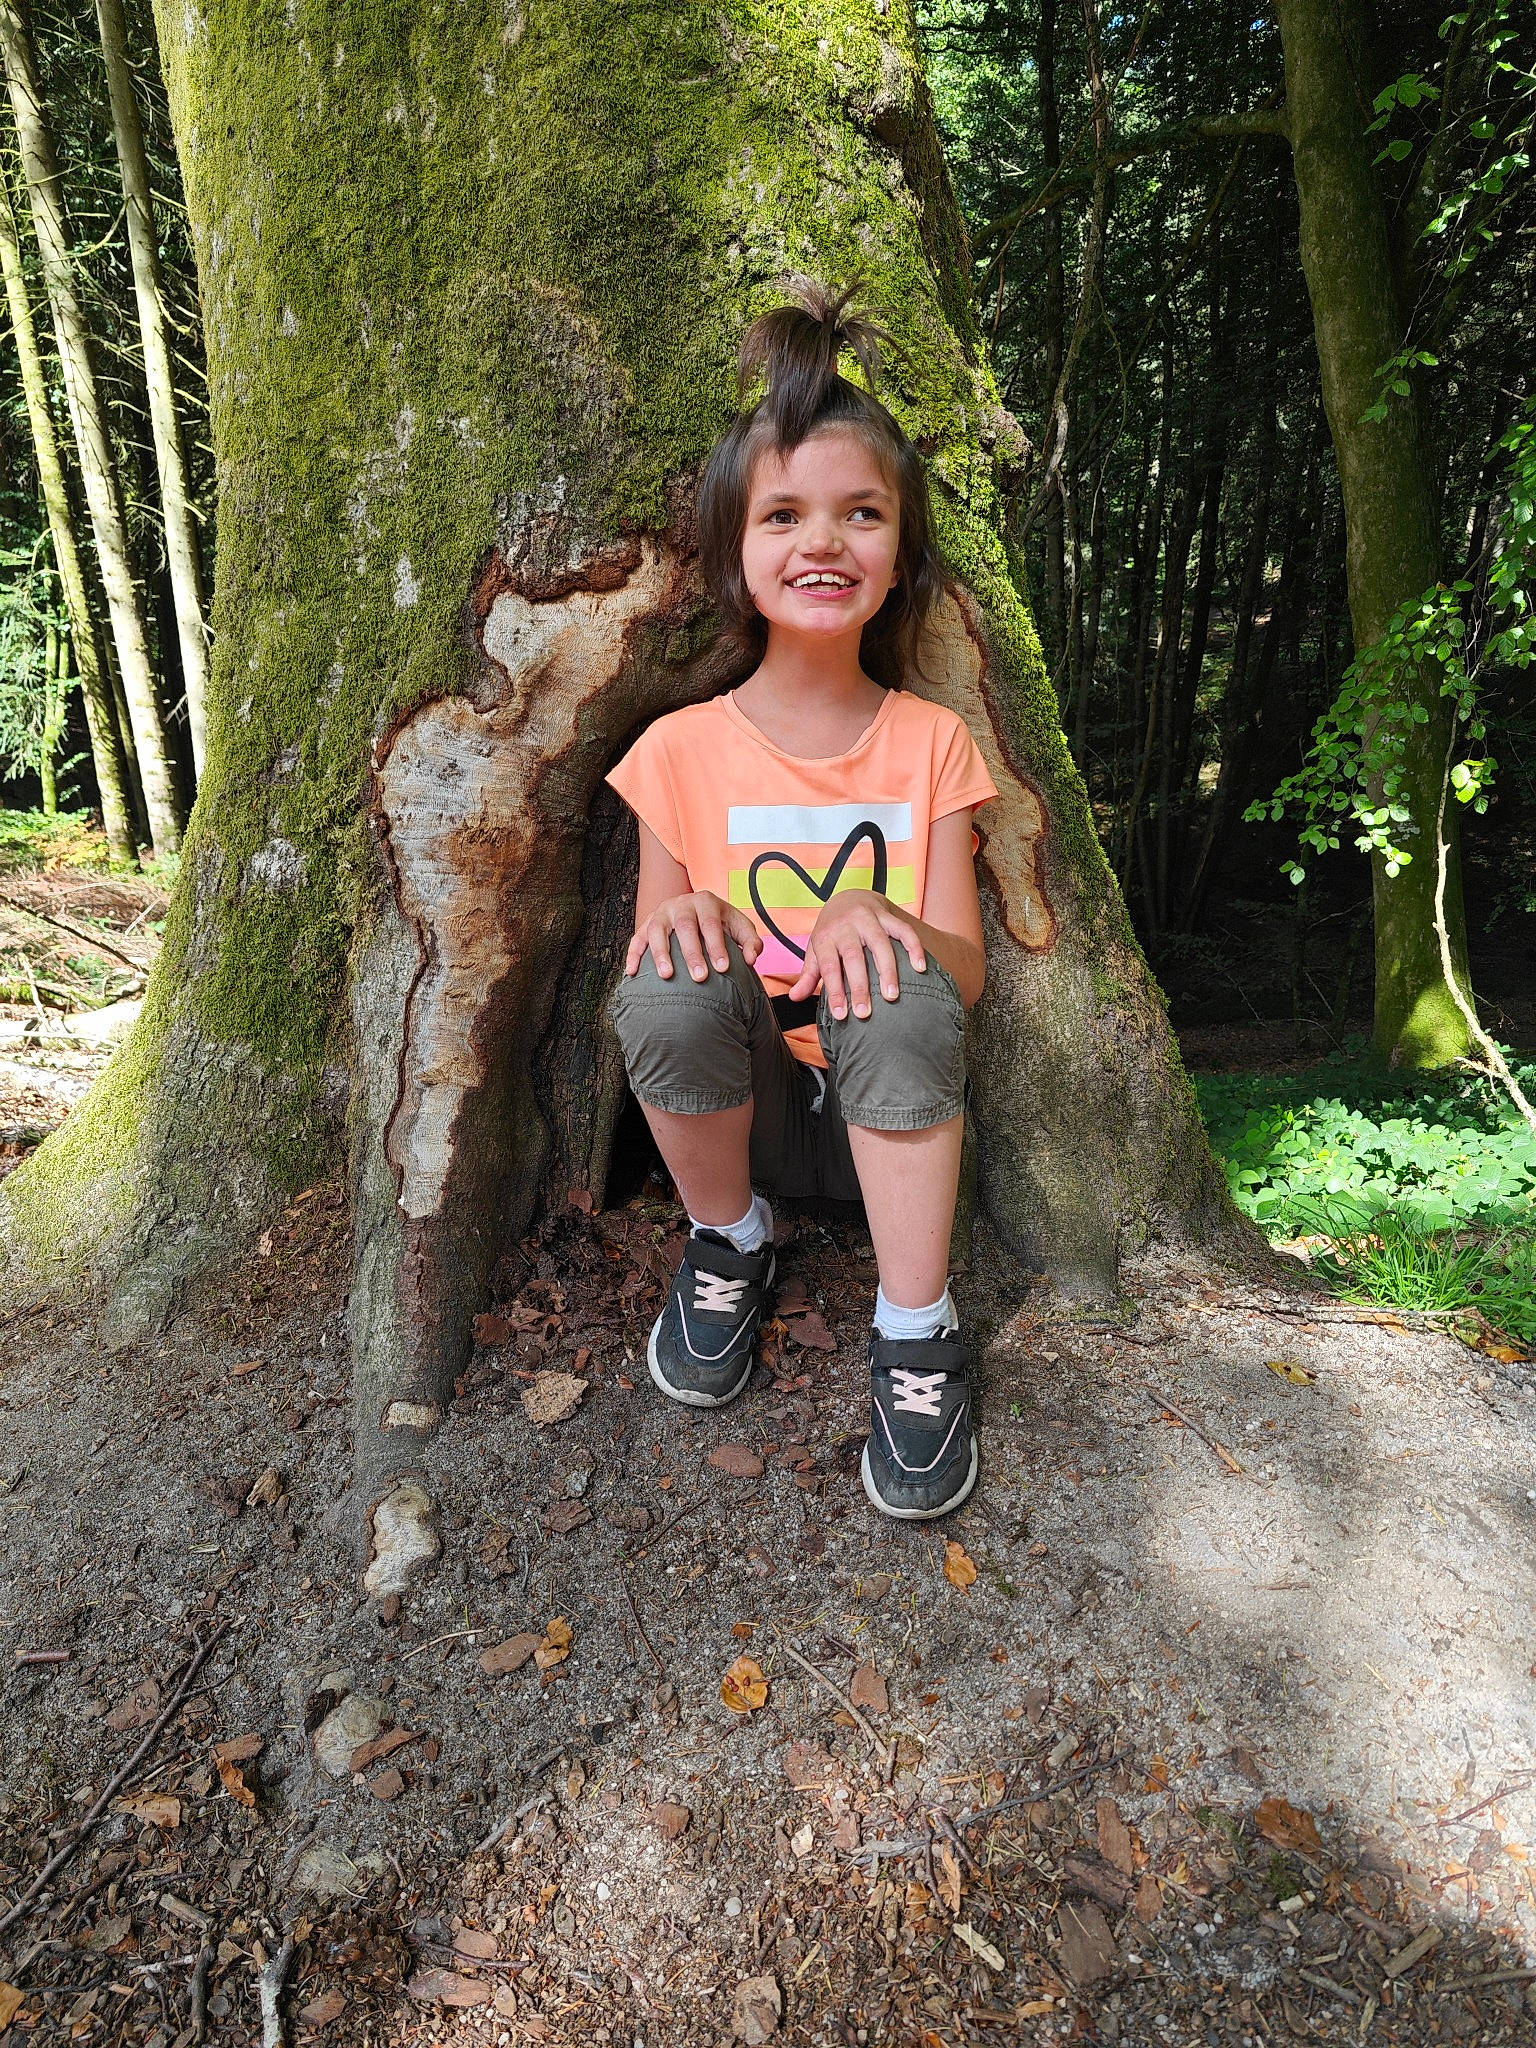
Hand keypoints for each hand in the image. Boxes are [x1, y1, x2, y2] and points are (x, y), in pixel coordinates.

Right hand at [625, 890, 763, 980]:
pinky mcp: (647, 923)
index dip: (716, 945)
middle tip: (700, 977)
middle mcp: (682, 903)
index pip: (711, 923)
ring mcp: (662, 912)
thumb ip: (750, 942)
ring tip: (667, 976)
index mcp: (706, 901)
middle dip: (692, 953)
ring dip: (661, 953)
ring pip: (657, 930)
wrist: (695, 909)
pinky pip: (637, 938)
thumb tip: (751, 959)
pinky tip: (632, 972)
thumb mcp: (739, 927)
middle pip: (685, 926)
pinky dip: (633, 954)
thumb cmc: (720, 923)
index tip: (723, 968)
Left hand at [784, 890, 925, 1019]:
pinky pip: (903, 930)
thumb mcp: (816, 951)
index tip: (841, 1015)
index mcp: (826, 936)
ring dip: (887, 970)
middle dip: (860, 986)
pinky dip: (914, 947)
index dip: (835, 991)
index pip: (829, 967)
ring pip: (880, 944)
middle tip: (866, 1012)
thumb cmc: (831, 932)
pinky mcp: (887, 915)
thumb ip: (809, 975)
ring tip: (892, 996)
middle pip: (854, 957)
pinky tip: (920, 967)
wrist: (847, 896)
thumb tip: (795, 998)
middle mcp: (846, 925)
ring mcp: (868, 918)